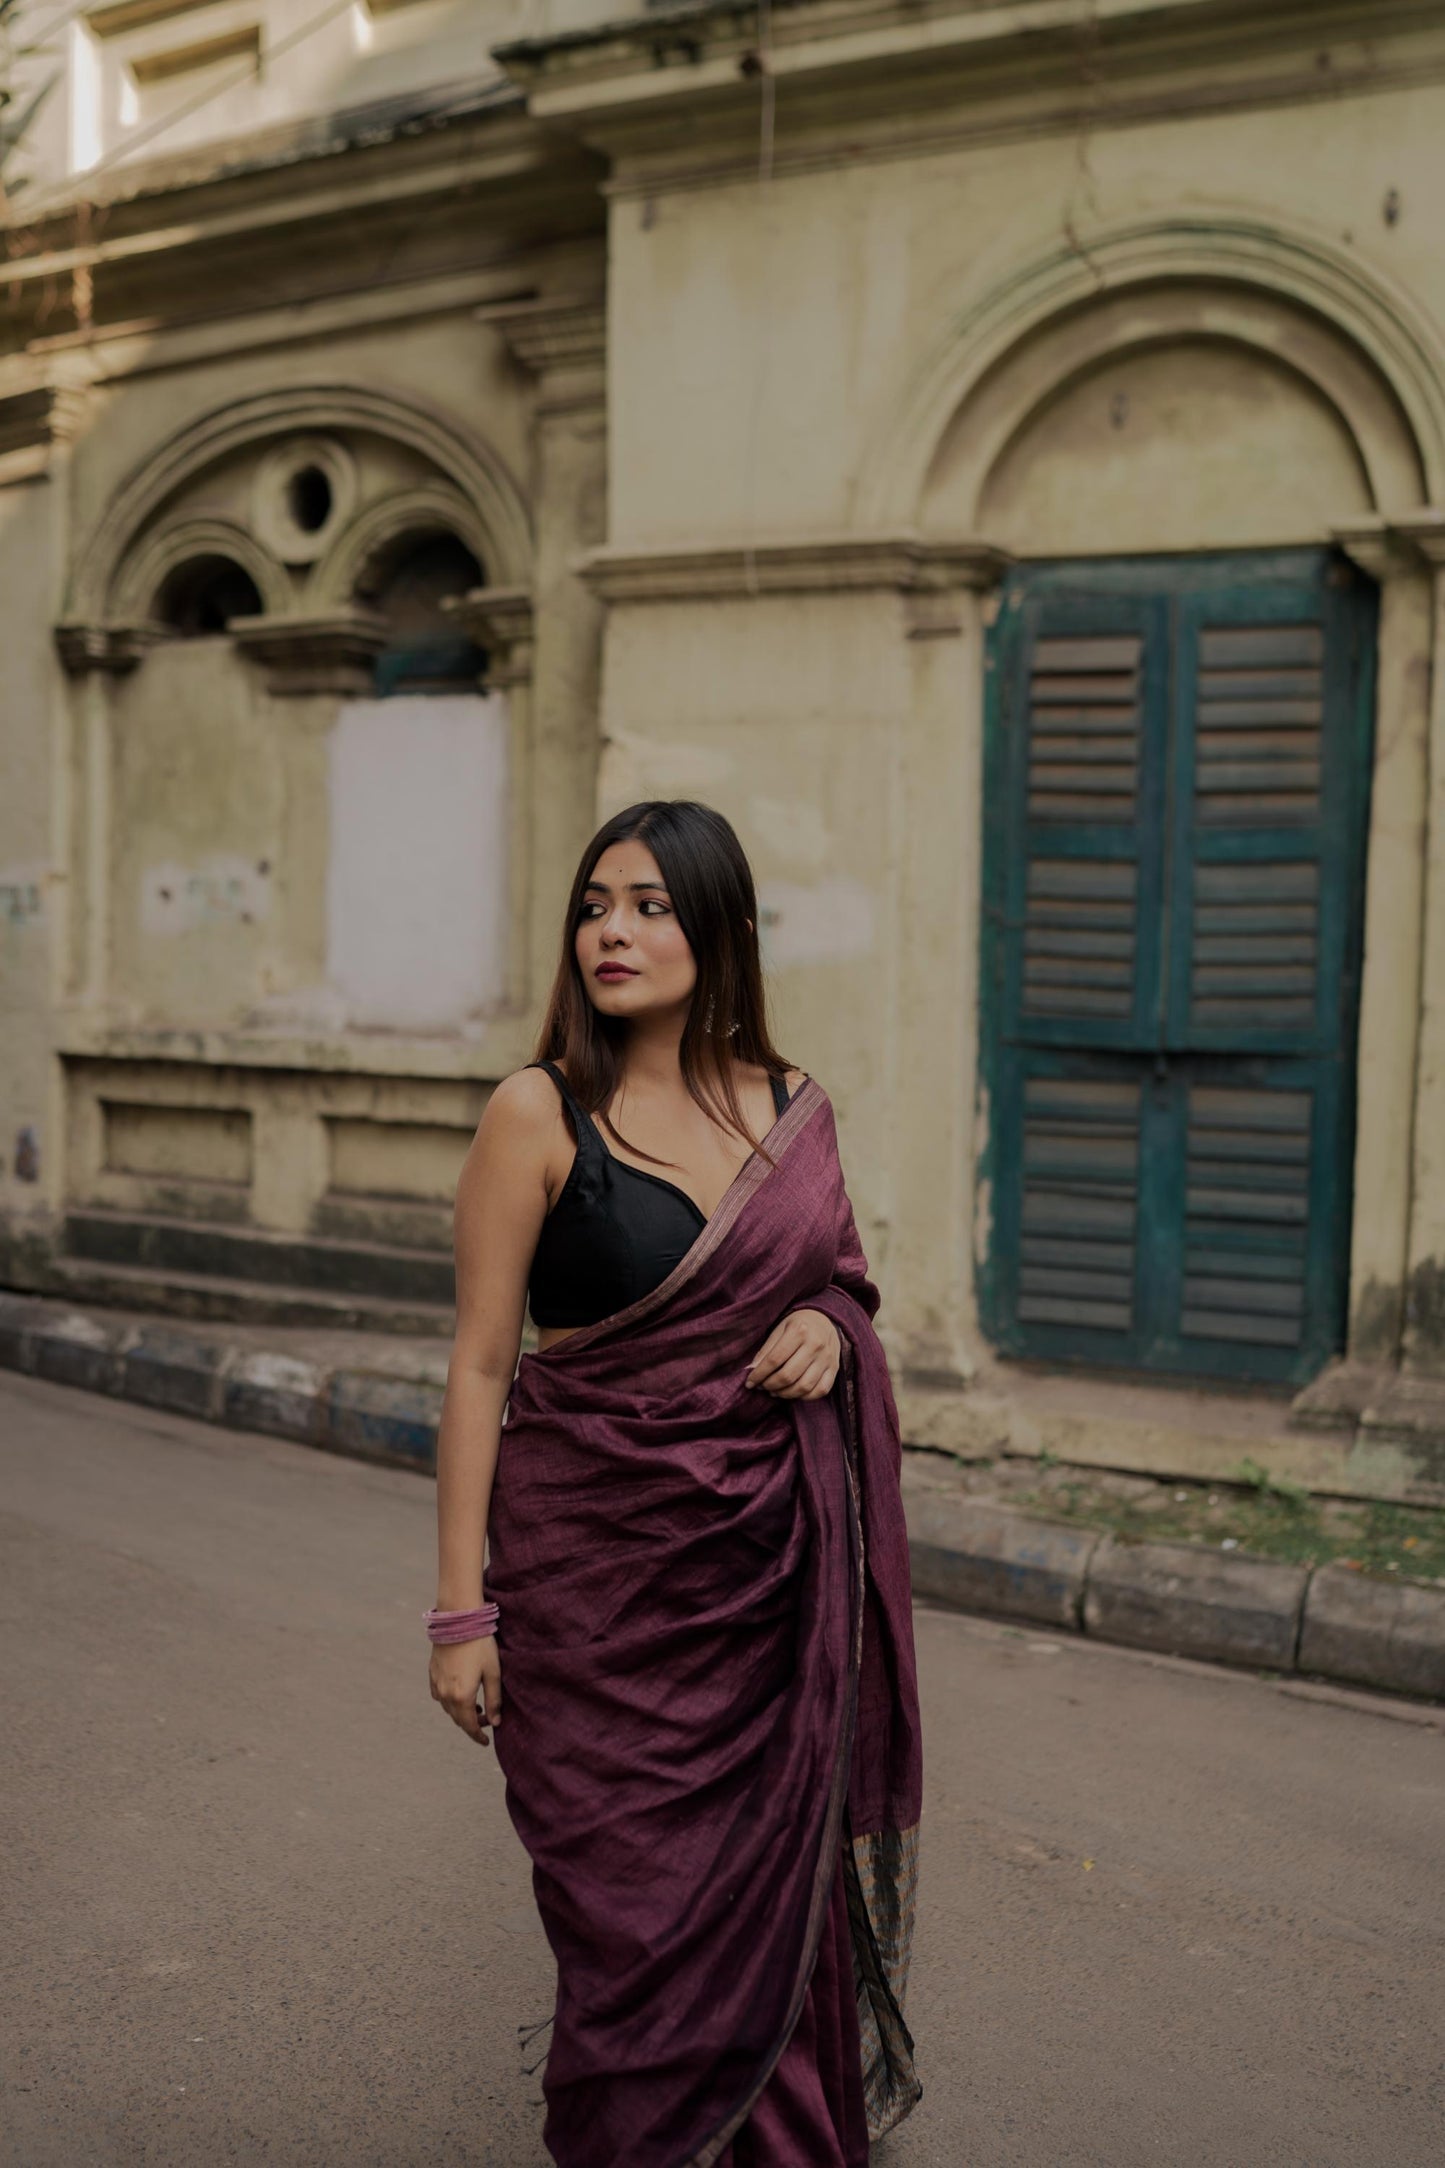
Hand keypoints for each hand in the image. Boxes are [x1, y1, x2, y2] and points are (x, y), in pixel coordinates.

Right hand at [430, 1634, 502, 1748]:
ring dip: (461, 1712)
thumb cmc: (480, 1645)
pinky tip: (459, 1693)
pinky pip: (439, 1696)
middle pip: (458, 1719)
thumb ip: (494, 1700)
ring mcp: (436, 1684)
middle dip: (472, 1724)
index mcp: (462, 1697)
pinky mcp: (432, 1673)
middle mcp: (446, 1694)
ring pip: (448, 1708)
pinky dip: (450, 1700)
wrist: (458, 1621)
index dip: (478, 1736)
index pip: (469, 1726)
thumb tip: (495, 1722)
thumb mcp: (493, 1673)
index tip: (486, 1742)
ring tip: (476, 1707)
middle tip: (487, 1719)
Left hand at [745, 1308, 841, 1400]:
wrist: (825, 1319)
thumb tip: (752, 1371)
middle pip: (788, 1375)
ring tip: (775, 1391)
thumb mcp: (779, 1329)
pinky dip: (805, 1397)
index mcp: (799, 1330)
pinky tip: (793, 1392)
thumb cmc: (798, 1325)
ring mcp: (827, 1358)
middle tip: (762, 1386)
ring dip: (785, 1394)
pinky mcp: (834, 1368)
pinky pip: (821, 1390)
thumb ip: (766, 1350)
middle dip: (770, 1385)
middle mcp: (816, 1344)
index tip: (749, 1383)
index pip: (774, 1360)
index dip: (759, 1374)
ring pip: (804, 1386)